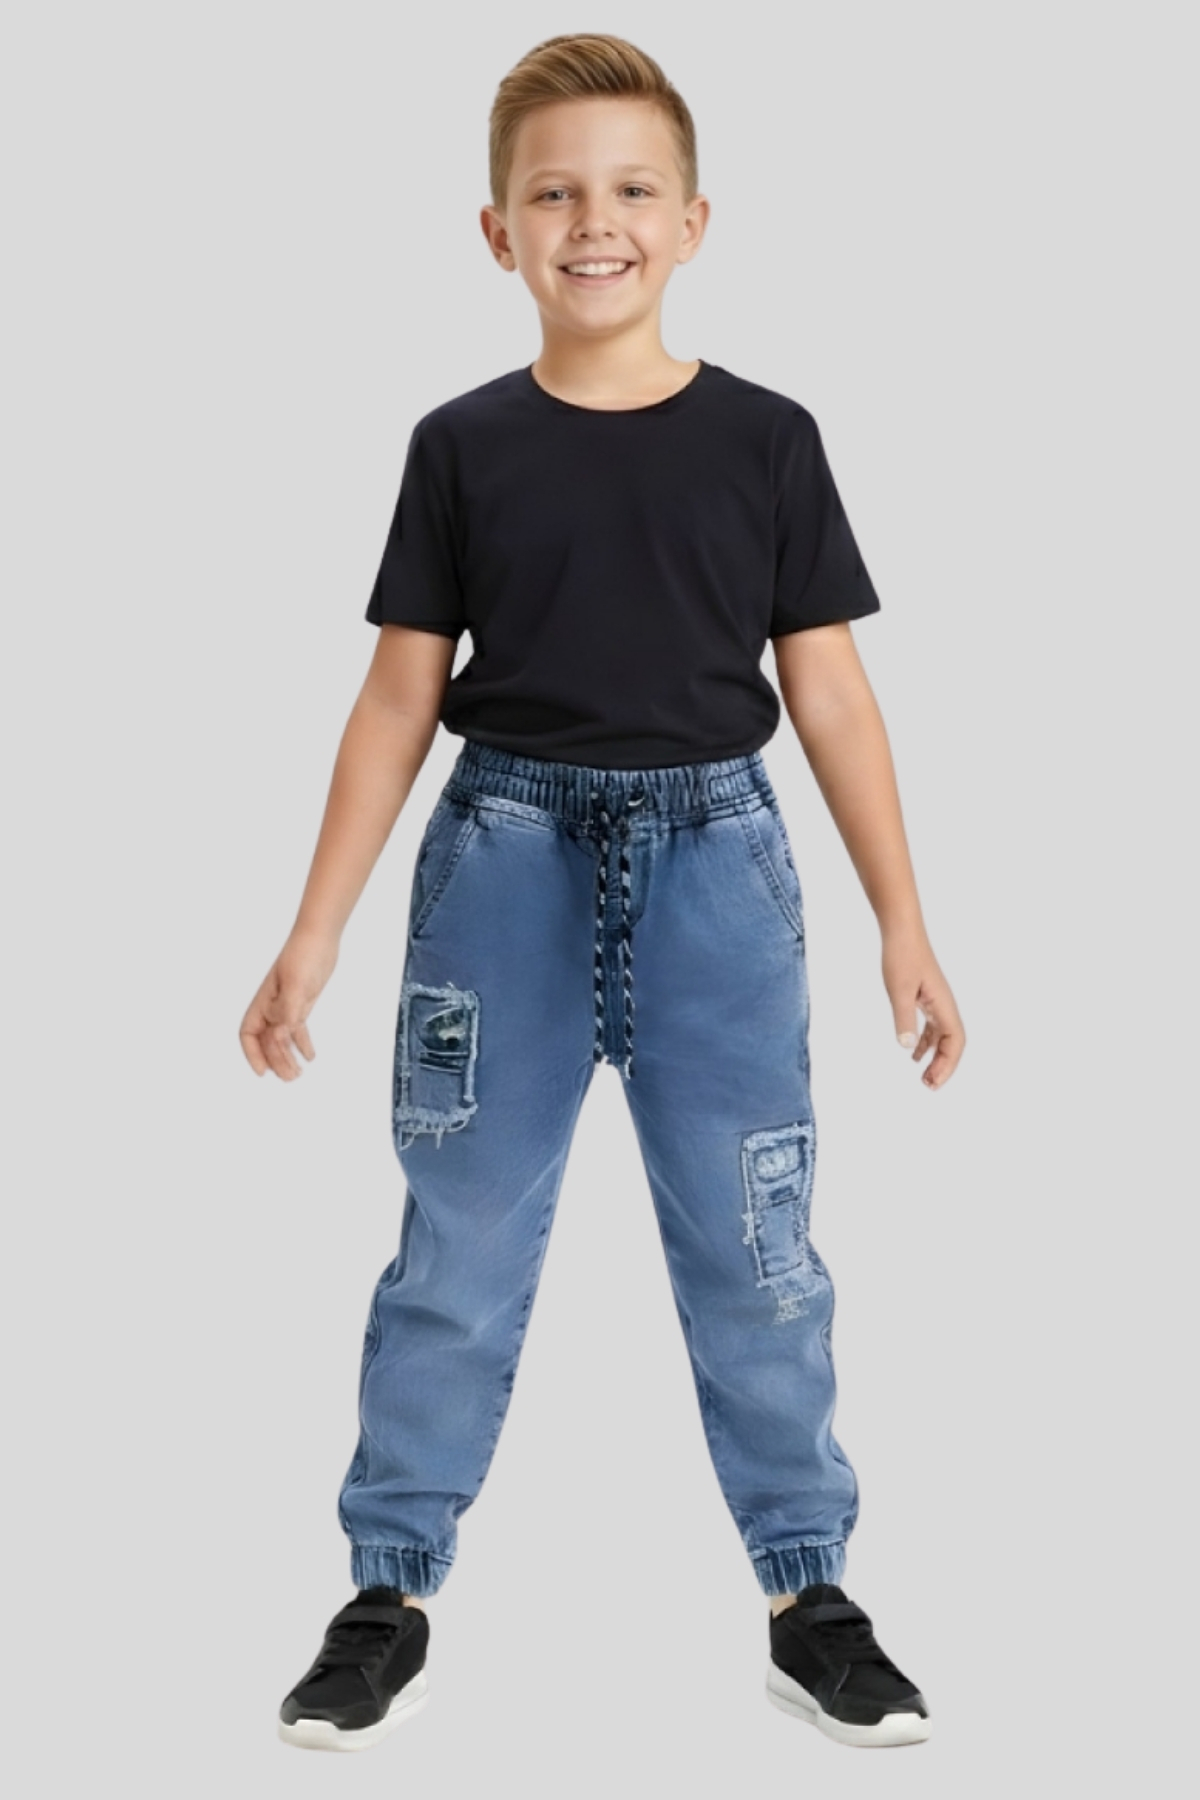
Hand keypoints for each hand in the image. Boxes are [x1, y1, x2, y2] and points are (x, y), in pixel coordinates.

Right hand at [239, 929, 338, 1080]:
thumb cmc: (302, 955)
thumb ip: (289, 1009)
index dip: (253, 1054)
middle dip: (276, 1061)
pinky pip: (297, 1029)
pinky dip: (302, 1044)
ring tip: (298, 1074)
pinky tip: (310, 1057)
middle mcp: (271, 1007)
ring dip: (287, 1057)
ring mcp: (286, 1006)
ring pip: (281, 1038)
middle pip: (266, 1041)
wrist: (319, 938)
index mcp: (262, 1002)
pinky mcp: (301, 1004)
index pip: (249, 1033)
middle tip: (290, 1078)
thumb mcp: (297, 983)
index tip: (263, 1072)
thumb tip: (282, 1033)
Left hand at [882, 928, 965, 1089]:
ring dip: (935, 1058)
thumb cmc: (901, 956)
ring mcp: (936, 1001)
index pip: (955, 1041)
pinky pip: (931, 1026)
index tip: (933, 1082)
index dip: (948, 1064)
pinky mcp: (925, 997)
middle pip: (952, 1043)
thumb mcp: (899, 990)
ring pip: (942, 1037)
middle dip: (944, 1066)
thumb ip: (904, 1018)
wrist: (900, 930)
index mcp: (943, 1005)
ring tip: (923, 1078)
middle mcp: (944, 1005)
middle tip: (928, 1086)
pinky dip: (925, 1043)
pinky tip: (913, 1054)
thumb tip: (907, 1048)